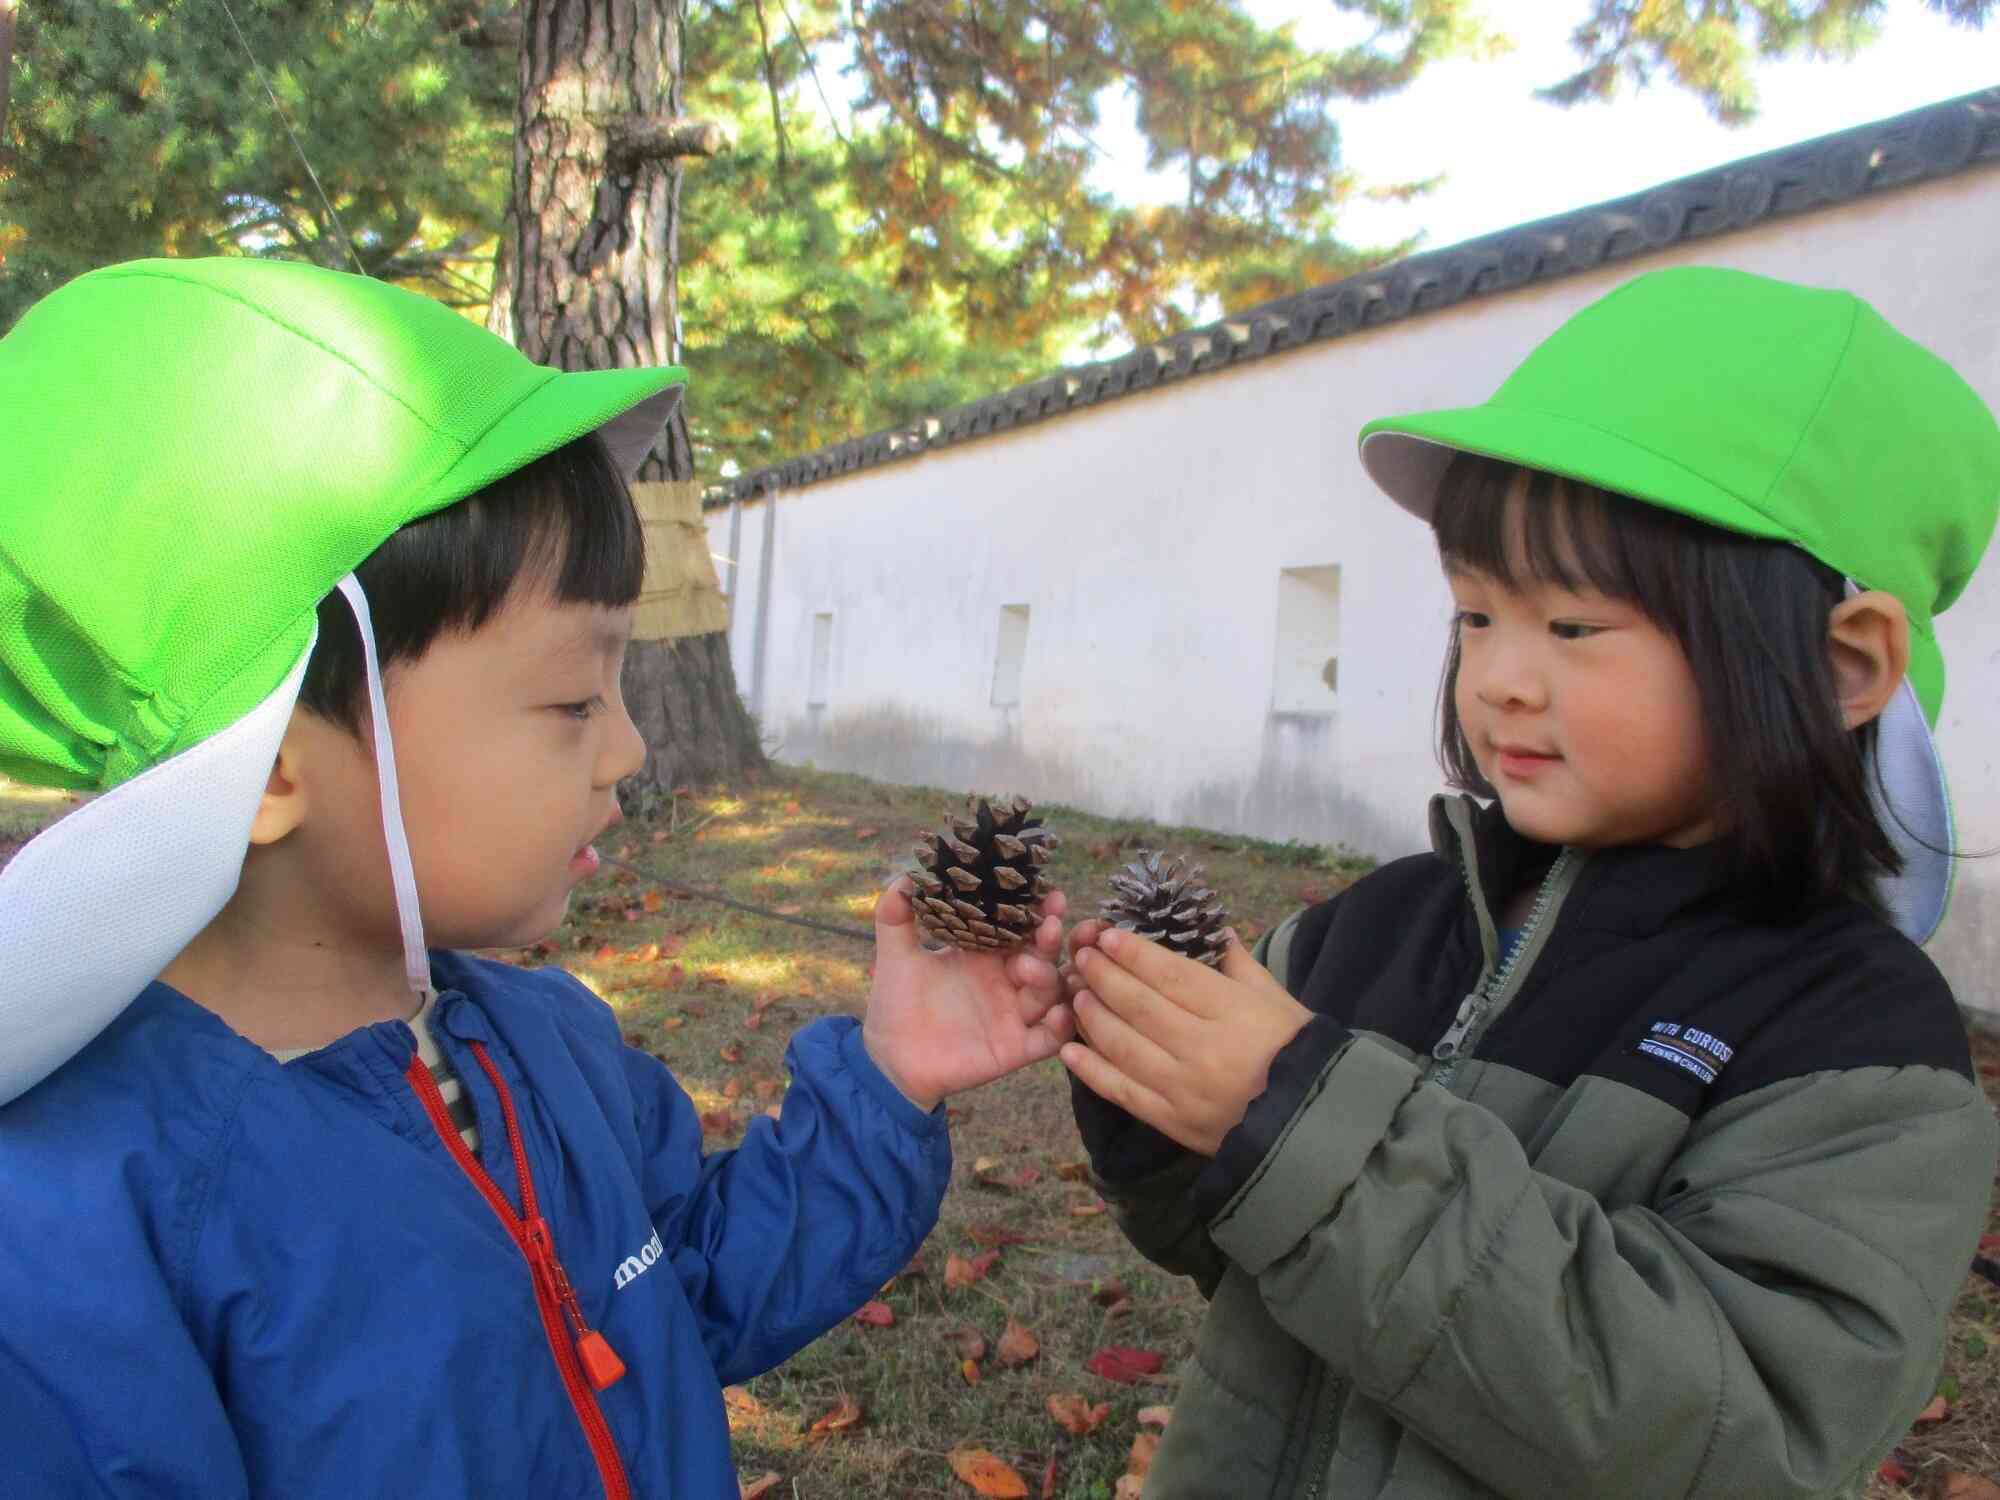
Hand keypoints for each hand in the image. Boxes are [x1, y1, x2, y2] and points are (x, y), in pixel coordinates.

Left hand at [862, 878, 1074, 1111]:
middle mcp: (1005, 981)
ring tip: (1029, 967)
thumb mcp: (896, 957)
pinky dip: (1061, 1026)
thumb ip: (895, 917)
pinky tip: (1058, 1013)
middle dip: (1049, 938)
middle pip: (1042, 956)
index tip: (1047, 893)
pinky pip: (1049, 1038)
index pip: (1019, 928)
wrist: (888, 1058)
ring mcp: (1013, 1015)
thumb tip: (902, 877)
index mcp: (984, 956)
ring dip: (1047, 977)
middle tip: (1049, 923)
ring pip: (1049, 992)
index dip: (1035, 911)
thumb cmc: (895, 1005)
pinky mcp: (1015, 1049)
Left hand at [1060, 924, 1310, 1156]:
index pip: (1172, 976)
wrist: (1310, 1125)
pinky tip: (1068, 1050)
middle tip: (1081, 956)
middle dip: (1103, 976)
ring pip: (1123, 1045)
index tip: (1106, 936)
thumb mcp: (1277, 1000)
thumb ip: (1239, 965)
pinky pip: (1122, 1092)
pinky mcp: (1172, 1122)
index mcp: (1234, 1013)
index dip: (1134, 954)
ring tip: (1075, 993)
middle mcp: (1204, 1049)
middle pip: (1139, 1006)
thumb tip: (1211, 930)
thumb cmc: (1297, 1052)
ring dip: (1092, 1016)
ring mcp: (1184, 1089)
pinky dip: (1090, 1071)